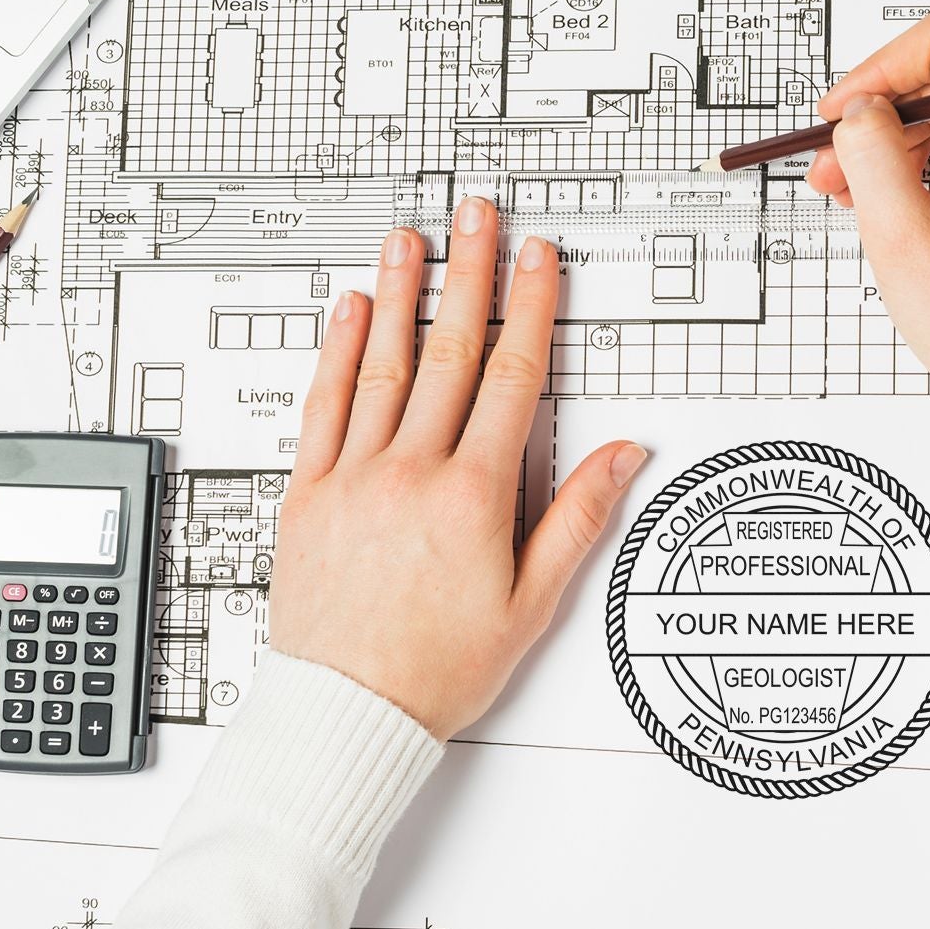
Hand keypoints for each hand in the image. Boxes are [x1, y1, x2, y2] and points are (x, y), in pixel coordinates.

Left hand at [269, 196, 646, 740]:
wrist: (345, 713)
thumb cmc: (436, 669)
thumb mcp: (529, 606)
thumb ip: (576, 519)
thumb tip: (621, 454)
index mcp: (472, 496)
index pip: (511, 377)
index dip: (529, 307)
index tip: (537, 258)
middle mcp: (411, 471)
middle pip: (449, 351)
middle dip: (468, 274)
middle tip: (476, 215)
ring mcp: (354, 475)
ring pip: (383, 365)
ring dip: (401, 294)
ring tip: (410, 238)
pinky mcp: (308, 491)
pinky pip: (323, 406)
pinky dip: (337, 352)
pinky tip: (349, 309)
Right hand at [807, 9, 929, 429]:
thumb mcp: (895, 228)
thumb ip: (869, 149)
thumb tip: (858, 107)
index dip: (876, 70)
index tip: (838, 111)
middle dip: (874, 119)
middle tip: (826, 166)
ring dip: (887, 148)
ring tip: (846, 194)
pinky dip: (913, 169)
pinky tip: (880, 203)